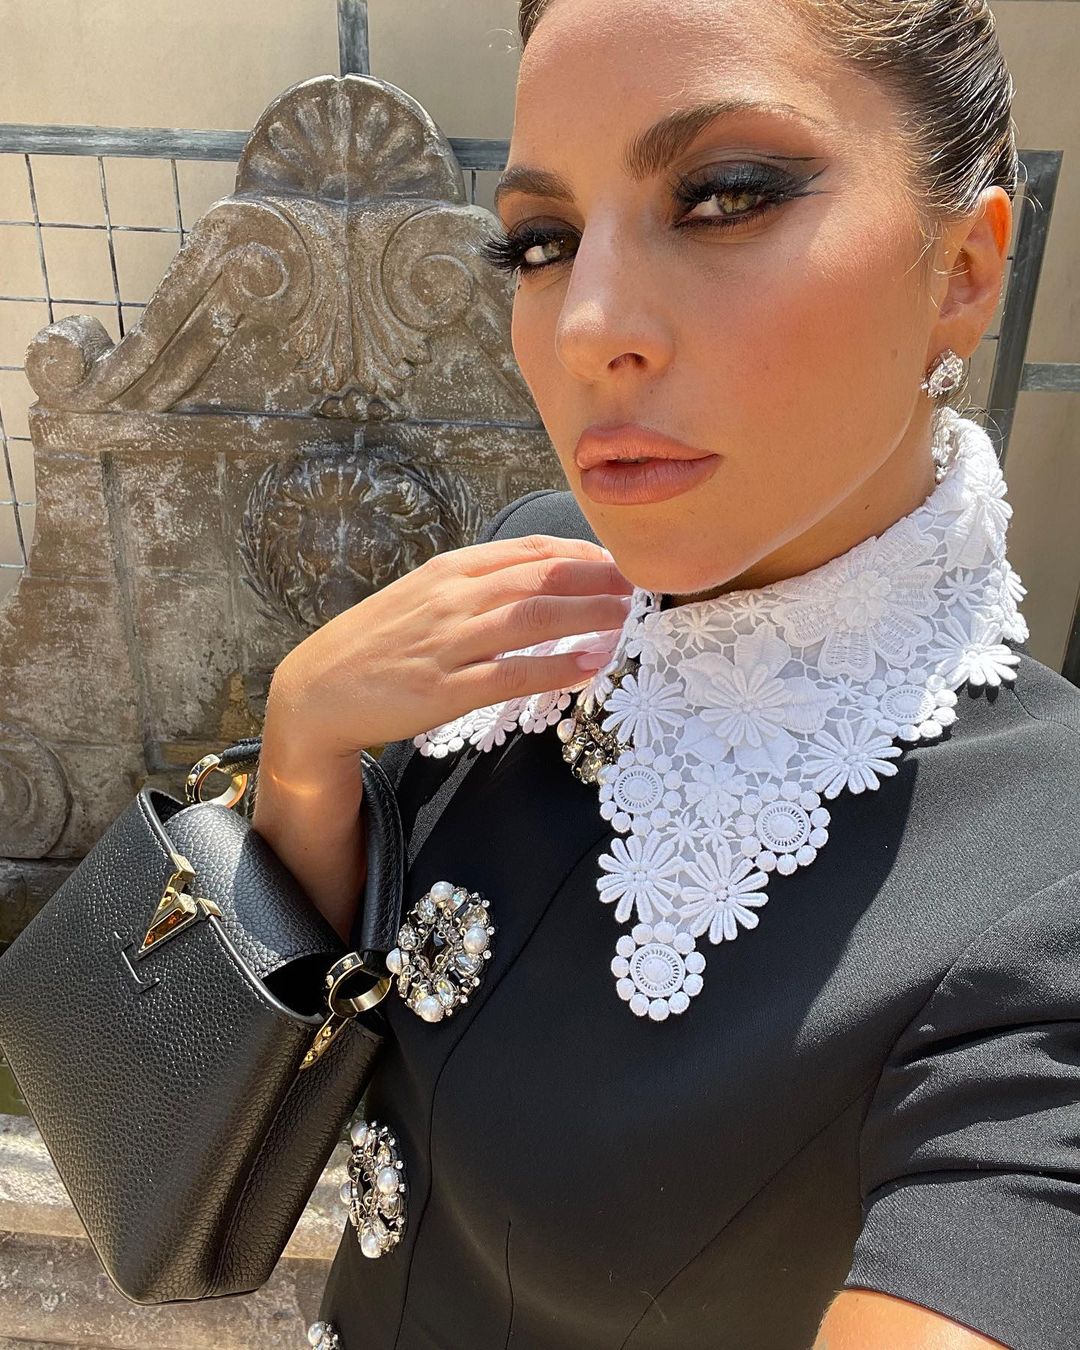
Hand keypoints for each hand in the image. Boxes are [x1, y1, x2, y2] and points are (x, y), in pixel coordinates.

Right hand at [266, 533, 634, 760]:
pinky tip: (591, 664)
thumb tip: (531, 581)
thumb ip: (472, 586)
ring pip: (536, 619)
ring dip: (590, 616)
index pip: (528, 552)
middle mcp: (453, 598)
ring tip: (629, 619)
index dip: (581, 554)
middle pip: (542, 578)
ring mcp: (449, 643)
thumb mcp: (420, 597)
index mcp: (449, 571)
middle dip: (599, 579)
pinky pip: (514, 673)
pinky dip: (558, 666)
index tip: (617, 561)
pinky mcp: (446, 689)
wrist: (317, 691)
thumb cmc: (374, 645)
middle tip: (641, 586)